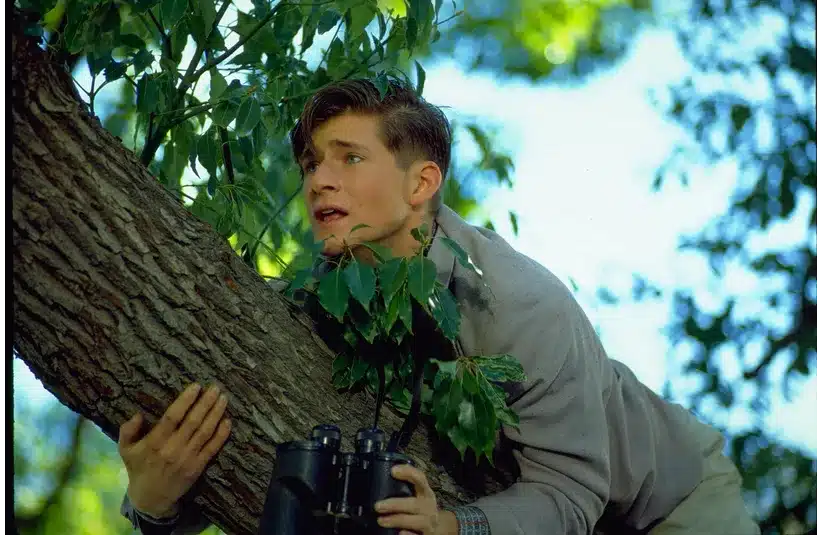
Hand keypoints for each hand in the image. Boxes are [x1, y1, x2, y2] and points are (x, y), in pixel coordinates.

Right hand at [118, 383, 231, 518]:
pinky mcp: (198, 467)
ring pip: (205, 432)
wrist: (151, 498)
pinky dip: (221, 434)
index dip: (185, 400)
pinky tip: (228, 421)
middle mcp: (173, 448)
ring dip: (216, 414)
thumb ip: (128, 431)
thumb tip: (138, 414)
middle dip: (206, 403)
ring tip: (223, 399)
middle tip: (216, 388)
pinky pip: (212, 448)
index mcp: (155, 442)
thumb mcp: (125, 450)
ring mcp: (188, 458)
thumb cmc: (139, 468)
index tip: (196, 386)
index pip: (172, 417)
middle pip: (193, 421)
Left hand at [374, 464, 457, 534]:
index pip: (420, 478)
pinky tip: (400, 533)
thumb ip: (405, 488)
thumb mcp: (418, 495)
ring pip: (415, 521)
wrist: (439, 527)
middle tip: (378, 506)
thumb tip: (382, 479)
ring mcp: (428, 522)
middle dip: (395, 505)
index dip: (408, 473)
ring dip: (397, 520)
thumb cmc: (422, 508)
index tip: (393, 471)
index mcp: (425, 492)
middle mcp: (428, 506)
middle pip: (414, 504)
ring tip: (381, 520)